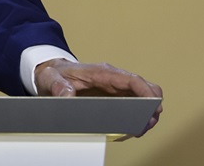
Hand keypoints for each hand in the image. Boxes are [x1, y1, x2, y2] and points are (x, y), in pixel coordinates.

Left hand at [35, 58, 162, 136]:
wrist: (50, 74)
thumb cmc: (53, 74)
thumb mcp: (50, 78)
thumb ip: (58, 86)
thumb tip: (68, 95)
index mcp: (101, 73)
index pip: (132, 80)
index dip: (146, 93)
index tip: (154, 108)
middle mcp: (112, 79)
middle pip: (143, 89)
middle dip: (150, 107)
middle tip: (145, 124)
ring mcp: (114, 88)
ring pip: (140, 98)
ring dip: (144, 114)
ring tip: (136, 129)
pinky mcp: (113, 97)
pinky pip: (132, 105)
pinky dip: (135, 117)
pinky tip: (128, 128)